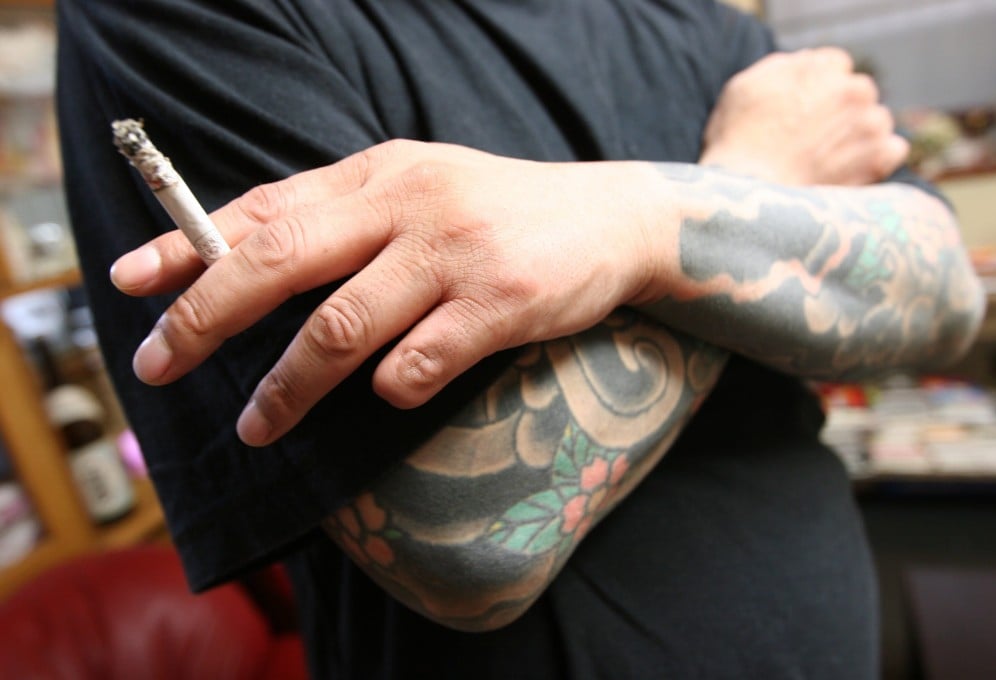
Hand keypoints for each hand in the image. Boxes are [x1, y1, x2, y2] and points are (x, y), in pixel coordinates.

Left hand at [112, 141, 675, 444]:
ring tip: (255, 425)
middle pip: (282, 260)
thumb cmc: (499, 214)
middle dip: (206, 316)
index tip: (131, 281)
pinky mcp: (502, 301)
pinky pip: (421, 361)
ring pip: (340, 327)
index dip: (190, 242)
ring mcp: (456, 252)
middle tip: (159, 362)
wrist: (614, 218)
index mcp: (379, 173)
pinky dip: (390, 390)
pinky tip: (389, 398)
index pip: (265, 206)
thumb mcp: (418, 191)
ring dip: (287, 386)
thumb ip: (344, 219)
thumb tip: (248, 262)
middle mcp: (409, 203)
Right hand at [699, 48, 908, 184]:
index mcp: (822, 66)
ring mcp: (870, 123)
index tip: (802, 113)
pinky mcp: (880, 158)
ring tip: (827, 160)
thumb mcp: (744, 87)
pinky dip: (878, 158)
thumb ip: (781, 67)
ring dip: (860, 135)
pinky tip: (850, 171)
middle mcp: (853, 89)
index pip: (834, 66)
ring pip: (877, 120)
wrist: (750, 195)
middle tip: (813, 140)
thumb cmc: (737, 143)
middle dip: (841, 111)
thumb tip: (807, 61)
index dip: (816, 90)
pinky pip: (894, 149)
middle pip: (858, 92)